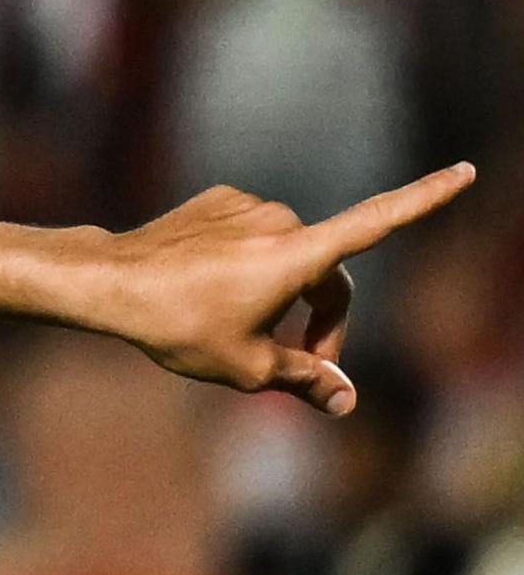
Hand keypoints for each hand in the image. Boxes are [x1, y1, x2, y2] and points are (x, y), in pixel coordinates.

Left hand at [88, 165, 476, 412]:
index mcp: (299, 254)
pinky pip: (251, 238)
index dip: (426, 199)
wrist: (108, 283)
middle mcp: (281, 219)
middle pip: (328, 275)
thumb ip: (306, 380)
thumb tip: (346, 401)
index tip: (465, 173)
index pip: (378, 222)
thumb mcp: (247, 368)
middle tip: (303, 367)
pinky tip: (210, 294)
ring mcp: (248, 205)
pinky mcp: (219, 200)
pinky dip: (249, 268)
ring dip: (283, 295)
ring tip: (242, 333)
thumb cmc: (177, 326)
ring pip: (288, 257)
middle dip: (324, 322)